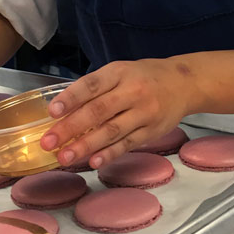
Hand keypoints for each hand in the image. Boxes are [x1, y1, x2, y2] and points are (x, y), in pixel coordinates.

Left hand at [39, 58, 195, 168]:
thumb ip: (95, 88)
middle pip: (99, 110)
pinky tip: (93, 161)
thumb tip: (62, 111)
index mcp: (119, 73)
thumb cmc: (144, 77)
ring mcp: (144, 112)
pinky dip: (110, 154)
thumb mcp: (120, 72)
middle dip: (71, 128)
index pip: (92, 85)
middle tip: (49, 142)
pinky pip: (127, 144)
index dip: (71, 98)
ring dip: (86, 145)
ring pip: (112, 131)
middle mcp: (133, 91)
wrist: (184, 83)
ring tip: (65, 157)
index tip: (52, 112)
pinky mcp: (152, 130)